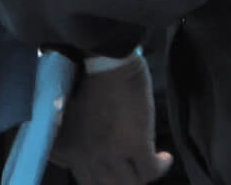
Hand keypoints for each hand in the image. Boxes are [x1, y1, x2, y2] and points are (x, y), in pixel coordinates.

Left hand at [51, 54, 174, 184]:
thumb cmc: (86, 76)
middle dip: (122, 180)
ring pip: (129, 183)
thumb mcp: (66, 115)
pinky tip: (165, 158)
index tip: (113, 170)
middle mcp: (86, 156)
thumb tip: (73, 156)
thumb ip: (68, 138)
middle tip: (134, 169)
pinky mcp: (134, 144)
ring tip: (149, 165)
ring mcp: (110, 153)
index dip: (102, 179)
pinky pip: (150, 170)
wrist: (105, 59)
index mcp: (67, 149)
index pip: (85, 180)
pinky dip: (160, 166)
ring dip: (140, 176)